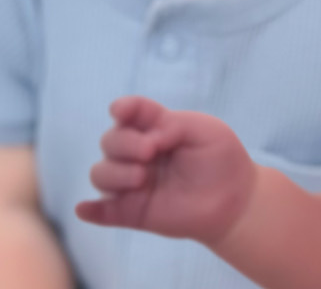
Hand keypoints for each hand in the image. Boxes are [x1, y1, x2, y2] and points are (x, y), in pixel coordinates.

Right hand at [74, 96, 255, 246]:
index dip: (123, 109)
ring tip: (142, 177)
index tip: (122, 111)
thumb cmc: (219, 158)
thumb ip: (171, 124)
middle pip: (110, 141)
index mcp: (153, 128)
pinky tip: (85, 209)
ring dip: (114, 173)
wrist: (236, 199)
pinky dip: (90, 210)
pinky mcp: (132, 211)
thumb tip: (146, 139)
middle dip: (124, 142)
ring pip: (100, 174)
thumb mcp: (203, 129)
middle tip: (150, 151)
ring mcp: (132, 183)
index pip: (128, 113)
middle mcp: (137, 153)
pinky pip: (102, 211)